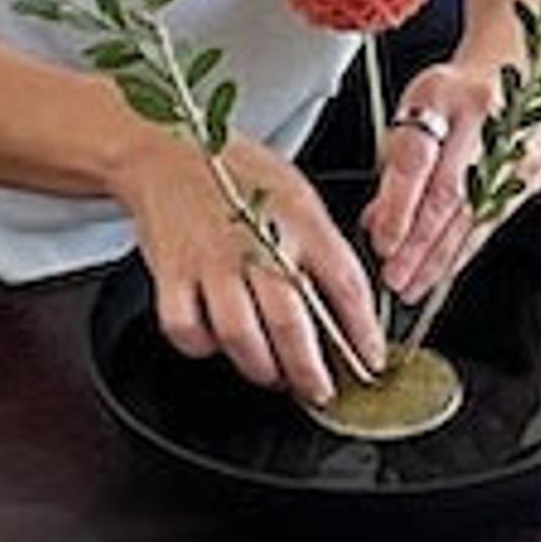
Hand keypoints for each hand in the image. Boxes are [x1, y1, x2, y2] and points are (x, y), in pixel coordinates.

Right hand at [115, 135, 381, 403]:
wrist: (169, 151)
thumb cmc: (239, 175)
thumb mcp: (299, 196)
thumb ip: (323, 248)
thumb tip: (350, 309)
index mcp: (300, 221)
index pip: (345, 285)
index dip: (363, 332)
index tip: (371, 360)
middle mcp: (257, 243)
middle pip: (292, 324)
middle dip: (311, 371)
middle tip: (321, 390)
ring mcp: (211, 261)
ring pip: (241, 336)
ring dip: (263, 368)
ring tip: (275, 375)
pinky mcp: (171, 273)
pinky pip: (186, 329)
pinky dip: (203, 347)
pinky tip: (219, 345)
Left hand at [363, 57, 540, 302]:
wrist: (513, 64)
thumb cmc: (454, 90)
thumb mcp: (411, 109)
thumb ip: (393, 164)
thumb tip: (377, 223)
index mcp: (445, 93)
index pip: (418, 159)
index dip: (399, 208)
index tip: (382, 244)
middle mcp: (487, 117)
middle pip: (450, 194)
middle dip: (420, 245)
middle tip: (395, 278)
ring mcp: (518, 144)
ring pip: (476, 214)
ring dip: (442, 257)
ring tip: (414, 286)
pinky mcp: (534, 168)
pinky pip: (495, 218)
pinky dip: (465, 249)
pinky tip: (445, 270)